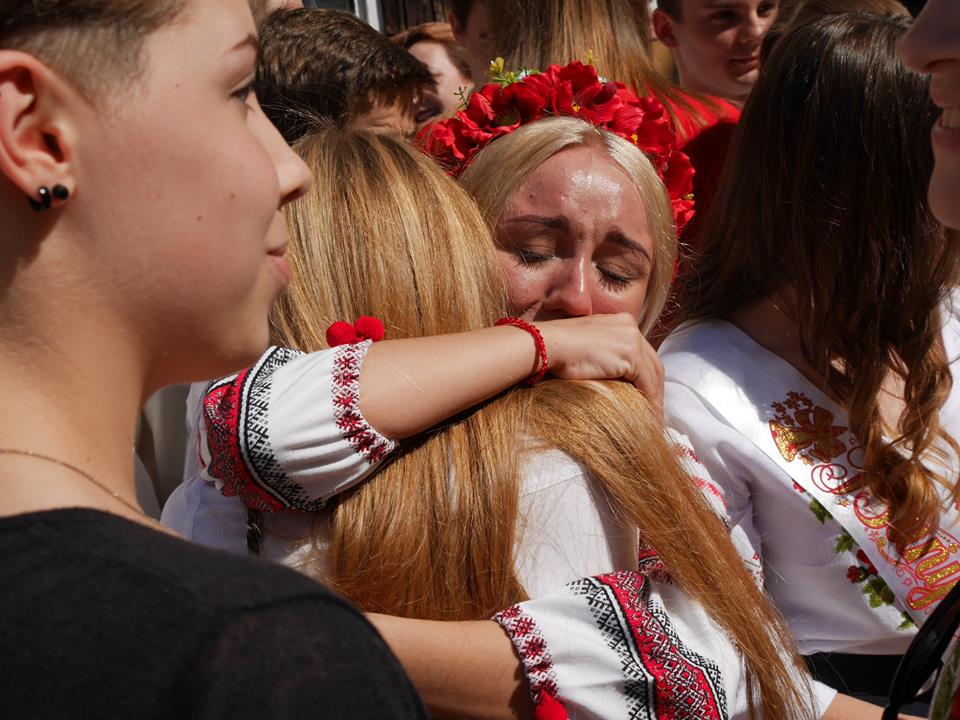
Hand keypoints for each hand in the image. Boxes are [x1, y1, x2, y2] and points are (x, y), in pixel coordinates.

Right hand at [536, 313, 663, 412]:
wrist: (545, 344)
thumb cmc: (554, 350)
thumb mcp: (583, 348)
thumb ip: (600, 355)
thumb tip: (606, 376)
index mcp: (619, 322)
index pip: (641, 352)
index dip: (645, 375)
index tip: (644, 395)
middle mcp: (629, 326)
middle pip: (652, 362)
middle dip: (655, 387)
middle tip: (653, 410)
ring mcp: (631, 339)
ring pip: (654, 373)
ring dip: (655, 397)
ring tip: (652, 418)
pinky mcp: (630, 354)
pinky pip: (648, 383)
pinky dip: (651, 401)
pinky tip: (648, 416)